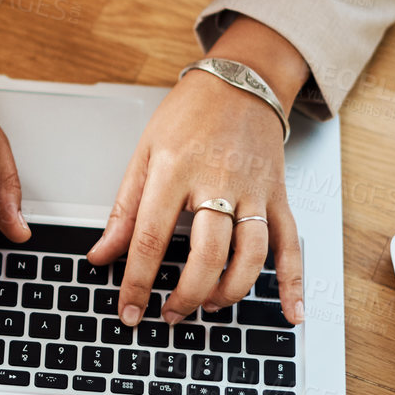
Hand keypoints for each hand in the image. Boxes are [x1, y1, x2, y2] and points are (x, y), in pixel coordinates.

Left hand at [88, 18, 310, 328]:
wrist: (240, 81)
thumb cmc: (188, 115)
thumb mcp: (143, 153)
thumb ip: (123, 209)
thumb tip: (100, 255)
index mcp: (174, 170)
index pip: (150, 238)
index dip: (136, 282)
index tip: (128, 311)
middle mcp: (216, 182)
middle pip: (207, 254)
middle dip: (186, 294)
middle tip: (170, 314)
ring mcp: (253, 191)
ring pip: (250, 255)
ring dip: (230, 291)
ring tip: (208, 306)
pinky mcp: (278, 196)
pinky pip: (291, 244)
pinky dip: (293, 283)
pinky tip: (290, 312)